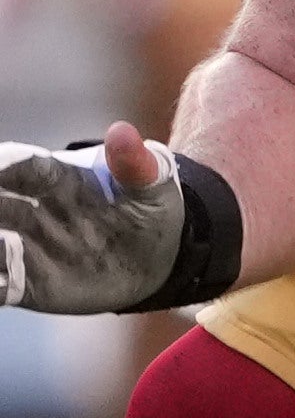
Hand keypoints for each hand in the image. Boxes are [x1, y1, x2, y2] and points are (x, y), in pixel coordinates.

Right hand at [0, 124, 182, 310]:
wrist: (156, 263)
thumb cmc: (150, 215)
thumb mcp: (153, 190)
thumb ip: (136, 165)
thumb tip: (123, 132)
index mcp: (59, 181)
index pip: (27, 169)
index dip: (8, 166)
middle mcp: (32, 213)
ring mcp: (27, 248)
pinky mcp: (28, 284)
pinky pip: (1, 286)